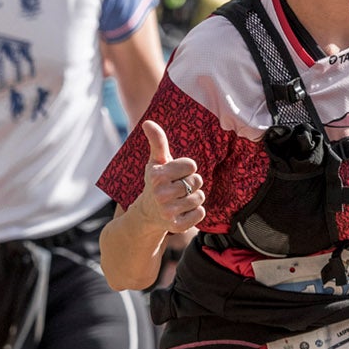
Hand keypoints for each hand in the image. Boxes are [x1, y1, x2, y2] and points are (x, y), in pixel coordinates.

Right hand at [134, 121, 205, 235]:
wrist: (148, 213)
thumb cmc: (156, 182)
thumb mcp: (156, 161)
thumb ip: (157, 141)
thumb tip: (147, 122)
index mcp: (157, 175)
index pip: (191, 165)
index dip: (187, 168)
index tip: (176, 173)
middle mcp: (160, 194)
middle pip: (197, 181)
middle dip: (191, 183)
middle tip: (178, 188)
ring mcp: (168, 212)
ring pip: (200, 197)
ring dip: (194, 197)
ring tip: (180, 199)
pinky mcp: (176, 226)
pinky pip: (201, 213)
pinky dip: (196, 212)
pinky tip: (183, 211)